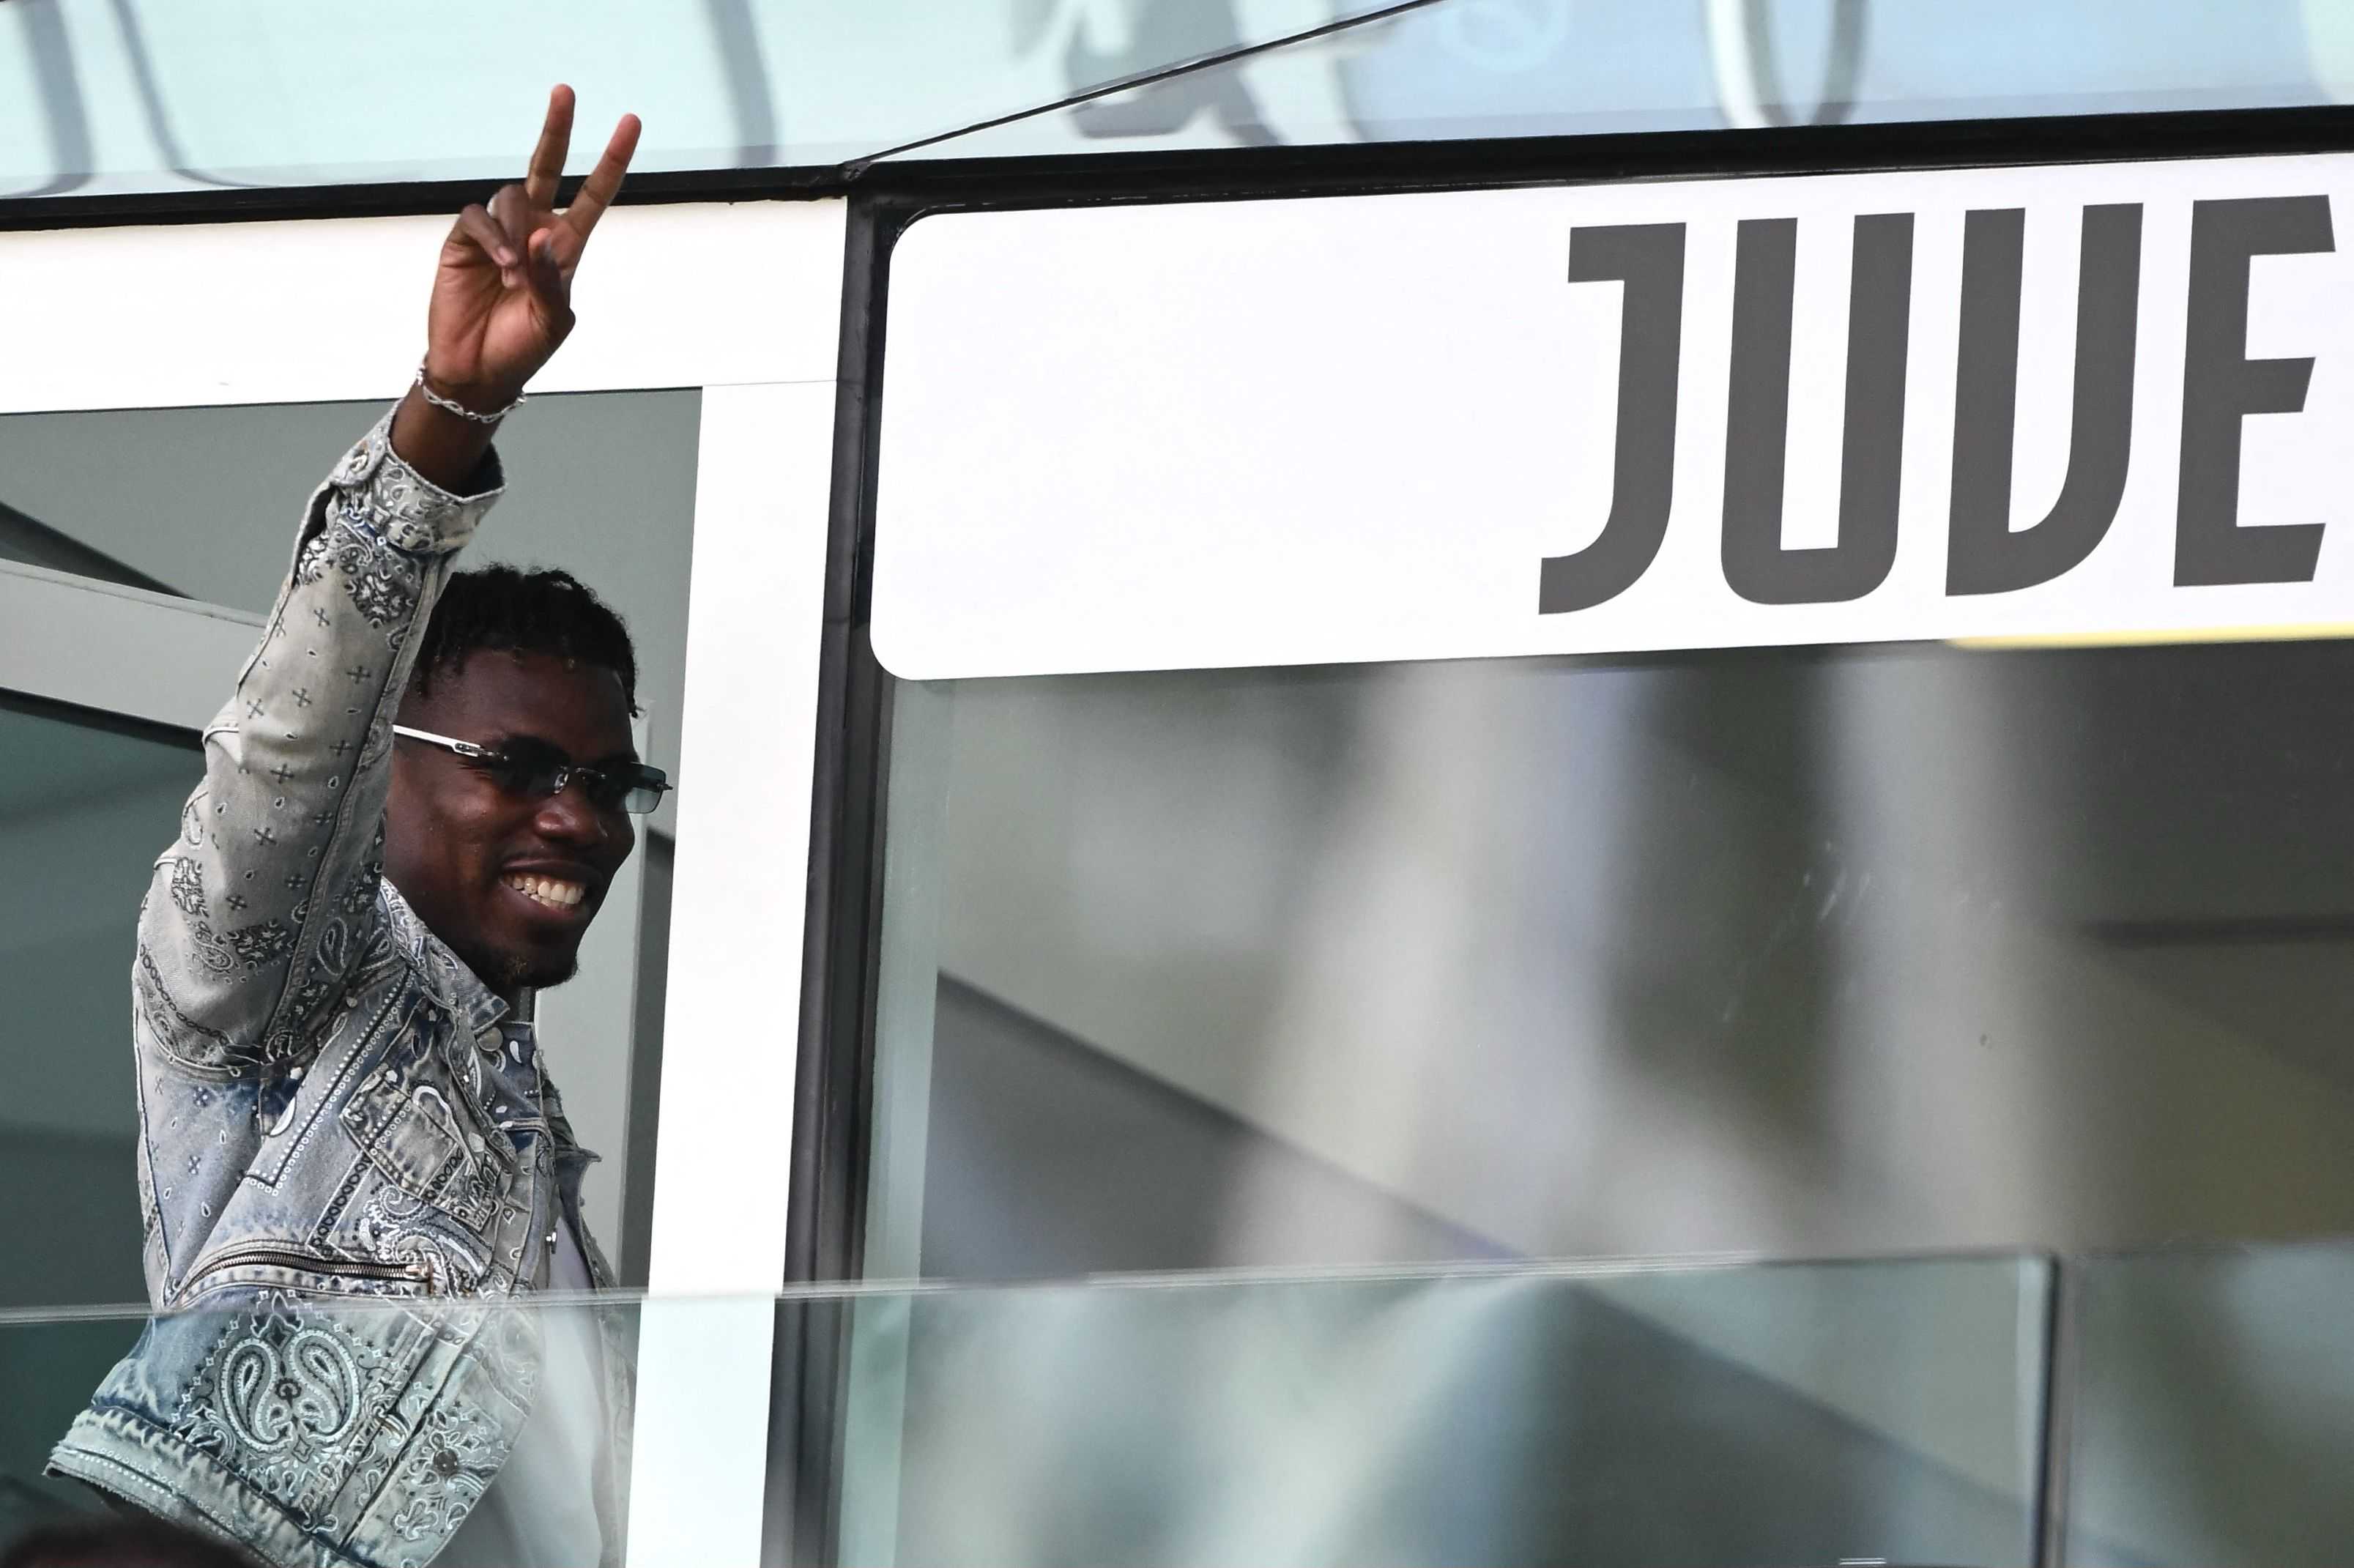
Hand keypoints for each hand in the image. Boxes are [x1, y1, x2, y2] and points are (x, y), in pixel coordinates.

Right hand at [423, 85, 640, 412]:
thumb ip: (551, 278)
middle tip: (566, 91)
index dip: (612, 160)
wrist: (477, 371)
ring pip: (510, 197)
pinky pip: (477, 218)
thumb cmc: (521, 349)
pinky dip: (492, 239)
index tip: (630, 123)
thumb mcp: (552, 320)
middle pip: (546, 165)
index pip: (592, 194)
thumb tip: (544, 233)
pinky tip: (501, 267)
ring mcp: (498, 232)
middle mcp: (533, 229)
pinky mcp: (463, 240)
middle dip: (557, 128)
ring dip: (516, 231)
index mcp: (565, 246)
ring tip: (514, 276)